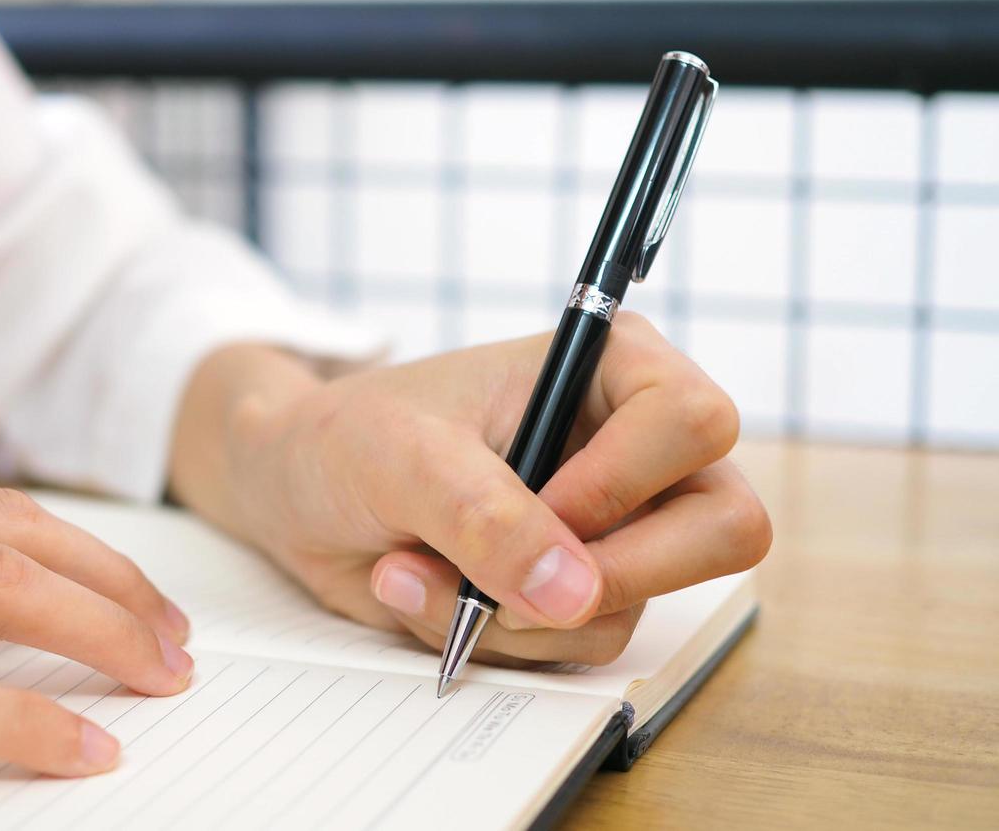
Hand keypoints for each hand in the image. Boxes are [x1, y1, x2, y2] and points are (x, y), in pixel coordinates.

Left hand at [171, 313, 770, 667]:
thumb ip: (485, 515)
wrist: (293, 488)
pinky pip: (573, 646)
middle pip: (722, 529)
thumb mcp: (402, 457)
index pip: (696, 423)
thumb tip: (575, 592)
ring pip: (629, 607)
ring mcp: (608, 528)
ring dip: (511, 613)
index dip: (626, 480)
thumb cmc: (346, 436)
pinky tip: (425, 592)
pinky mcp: (570, 590)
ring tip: (415, 567)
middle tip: (504, 577)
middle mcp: (630, 449)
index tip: (542, 502)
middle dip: (607, 573)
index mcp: (611, 369)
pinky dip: (493, 637)